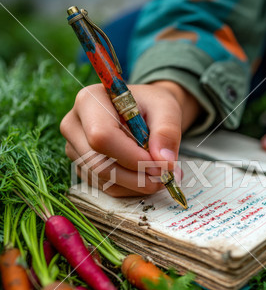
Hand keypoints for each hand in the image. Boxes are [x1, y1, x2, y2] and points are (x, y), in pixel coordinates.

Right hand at [60, 81, 200, 195]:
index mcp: (89, 101)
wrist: (142, 111)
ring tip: (163, 175)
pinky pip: (105, 187)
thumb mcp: (166, 109)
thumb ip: (167, 131)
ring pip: (103, 179)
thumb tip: (164, 162)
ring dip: (137, 185)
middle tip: (167, 176)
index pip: (101, 137)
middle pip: (99, 163)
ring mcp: (74, 149)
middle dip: (137, 176)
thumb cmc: (152, 106)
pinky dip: (131, 188)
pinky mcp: (82, 167)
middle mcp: (74, 125)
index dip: (132, 157)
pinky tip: (148, 177)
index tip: (160, 164)